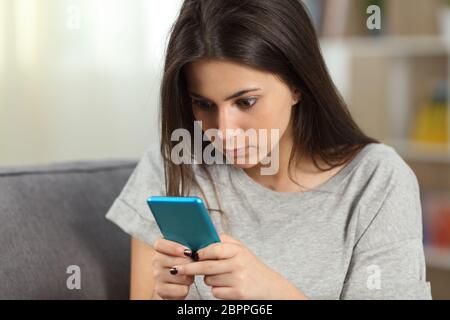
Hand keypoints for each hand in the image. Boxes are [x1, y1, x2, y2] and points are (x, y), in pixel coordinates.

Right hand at [152, 238, 195, 299]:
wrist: (171, 283)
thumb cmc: (181, 263)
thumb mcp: (183, 252)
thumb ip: (187, 247)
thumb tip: (197, 250)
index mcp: (160, 248)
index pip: (161, 244)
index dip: (175, 248)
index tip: (188, 252)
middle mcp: (156, 261)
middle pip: (176, 261)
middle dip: (190, 265)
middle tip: (192, 266)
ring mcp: (157, 276)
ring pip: (181, 276)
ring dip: (189, 278)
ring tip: (187, 276)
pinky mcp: (160, 289)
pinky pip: (181, 289)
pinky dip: (186, 289)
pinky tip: (183, 286)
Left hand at [172, 234, 307, 299]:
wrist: (271, 287)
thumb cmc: (251, 267)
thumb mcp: (241, 250)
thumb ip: (223, 242)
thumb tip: (200, 239)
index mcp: (238, 250)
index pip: (214, 249)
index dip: (200, 253)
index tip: (191, 254)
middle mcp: (239, 263)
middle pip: (206, 267)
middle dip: (189, 269)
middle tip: (177, 269)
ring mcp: (238, 279)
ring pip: (209, 280)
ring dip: (208, 280)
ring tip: (220, 276)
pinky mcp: (238, 293)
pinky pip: (216, 292)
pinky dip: (217, 290)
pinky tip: (227, 286)